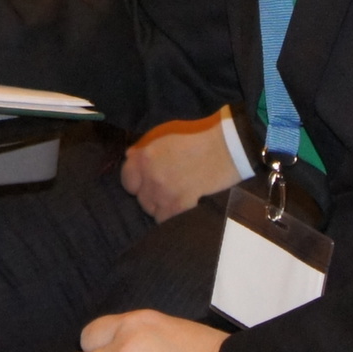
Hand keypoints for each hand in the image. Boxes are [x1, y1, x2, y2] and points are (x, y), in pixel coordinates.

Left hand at [121, 116, 242, 221]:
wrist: (226, 147)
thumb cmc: (197, 134)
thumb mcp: (165, 132)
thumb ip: (145, 145)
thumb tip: (130, 156)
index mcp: (145, 157)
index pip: (126, 179)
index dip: (135, 180)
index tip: (144, 179)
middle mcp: (150, 177)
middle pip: (139, 197)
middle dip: (148, 193)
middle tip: (163, 187)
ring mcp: (165, 194)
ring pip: (151, 210)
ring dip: (159, 205)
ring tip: (172, 196)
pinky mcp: (181, 206)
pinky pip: (165, 219)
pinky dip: (170, 214)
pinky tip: (180, 205)